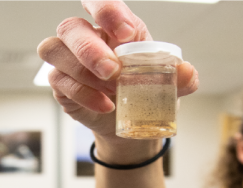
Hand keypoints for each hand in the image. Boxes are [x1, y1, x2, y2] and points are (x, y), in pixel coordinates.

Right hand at [37, 0, 198, 139]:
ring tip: (112, 91)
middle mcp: (86, 35)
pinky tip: (105, 105)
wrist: (128, 120)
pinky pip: (59, 81)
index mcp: (114, 25)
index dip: (106, 9)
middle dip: (90, 49)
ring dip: (84, 73)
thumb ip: (181, 77)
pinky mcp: (60, 82)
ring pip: (54, 50)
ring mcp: (67, 58)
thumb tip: (188, 72)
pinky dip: (83, 94)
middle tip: (113, 71)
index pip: (99, 1)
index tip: (126, 32)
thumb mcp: (167, 82)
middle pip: (70, 27)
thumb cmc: (143, 89)